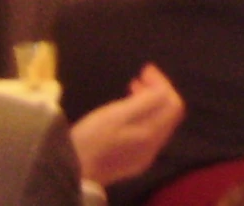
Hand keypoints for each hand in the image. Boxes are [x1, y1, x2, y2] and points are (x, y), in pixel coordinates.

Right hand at [71, 64, 184, 186]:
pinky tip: (126, 113)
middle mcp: (153, 146)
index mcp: (152, 134)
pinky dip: (143, 117)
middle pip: (168, 114)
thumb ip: (145, 102)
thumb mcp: (117, 114)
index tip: (144, 70)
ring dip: (150, 103)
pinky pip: (147, 133)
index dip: (162, 83)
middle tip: (138, 78)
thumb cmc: (92, 139)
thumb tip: (162, 88)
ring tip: (132, 90)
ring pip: (157, 123)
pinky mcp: (132, 161)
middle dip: (158, 91)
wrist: (71, 173)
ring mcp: (143, 156)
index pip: (172, 104)